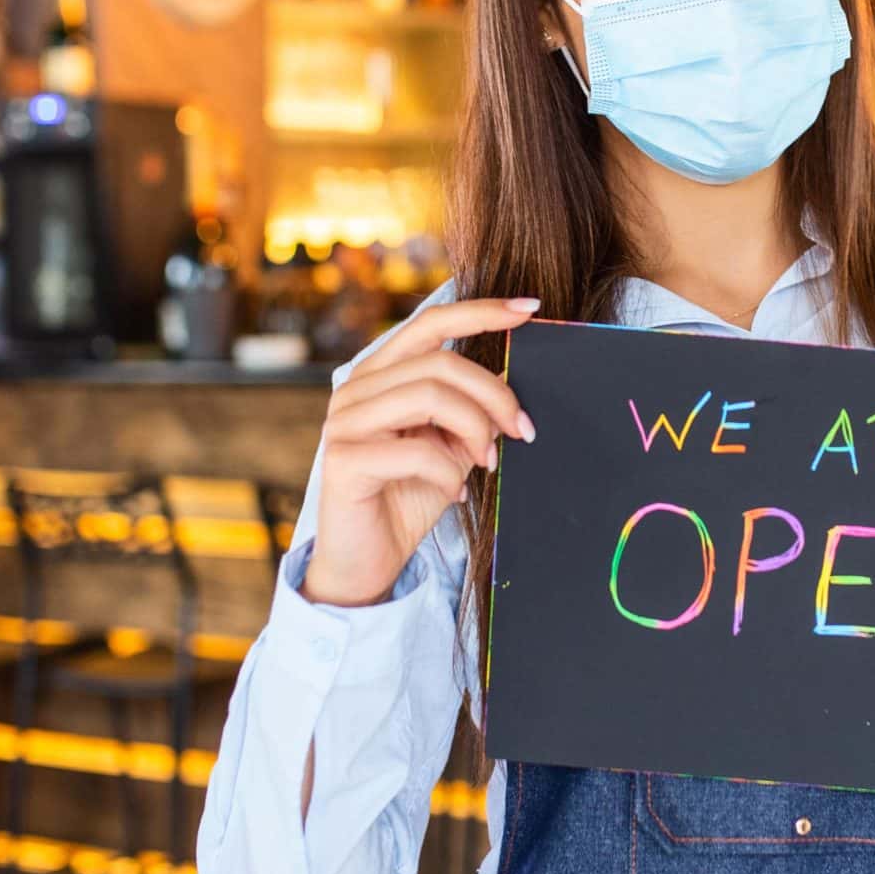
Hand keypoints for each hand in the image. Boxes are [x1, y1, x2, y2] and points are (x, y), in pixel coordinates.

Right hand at [300, 297, 539, 607]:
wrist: (368, 563)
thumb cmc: (409, 497)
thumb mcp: (451, 445)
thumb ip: (470, 409)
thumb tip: (513, 381)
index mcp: (380, 374)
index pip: (430, 324)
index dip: (482, 312)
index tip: (532, 309)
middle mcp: (356, 388)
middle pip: (441, 364)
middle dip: (494, 395)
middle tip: (522, 431)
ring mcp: (344, 421)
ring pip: (429, 397)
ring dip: (475, 431)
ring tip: (487, 463)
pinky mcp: (342, 459)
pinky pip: (416, 451)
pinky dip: (448, 473)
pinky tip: (454, 493)